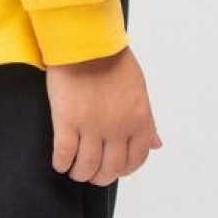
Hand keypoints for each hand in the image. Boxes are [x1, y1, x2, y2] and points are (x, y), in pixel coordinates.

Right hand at [45, 43, 161, 184]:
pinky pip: (64, 154)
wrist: (85, 41)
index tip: (113, 168)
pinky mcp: (66, 121)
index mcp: (138, 120)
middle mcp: (117, 128)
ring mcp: (91, 126)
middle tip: (91, 173)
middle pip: (110, 168)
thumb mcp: (139, 89)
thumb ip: (147, 121)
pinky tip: (60, 162)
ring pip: (86, 167)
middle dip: (100, 176)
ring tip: (74, 170)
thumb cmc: (112, 60)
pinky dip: (61, 163)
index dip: (123, 169)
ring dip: (80, 173)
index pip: (136, 159)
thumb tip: (157, 145)